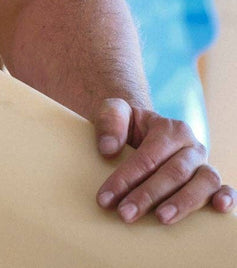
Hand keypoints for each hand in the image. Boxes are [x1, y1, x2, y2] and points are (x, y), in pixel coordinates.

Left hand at [93, 98, 235, 224]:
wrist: (142, 131)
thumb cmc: (127, 126)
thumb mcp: (113, 112)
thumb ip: (109, 121)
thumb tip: (109, 149)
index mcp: (170, 129)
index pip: (147, 157)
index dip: (125, 178)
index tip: (105, 198)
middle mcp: (192, 147)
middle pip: (173, 173)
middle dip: (147, 196)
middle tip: (125, 214)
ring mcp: (204, 165)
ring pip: (202, 183)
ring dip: (183, 203)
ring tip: (161, 218)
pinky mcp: (212, 183)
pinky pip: (225, 188)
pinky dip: (226, 198)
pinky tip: (219, 208)